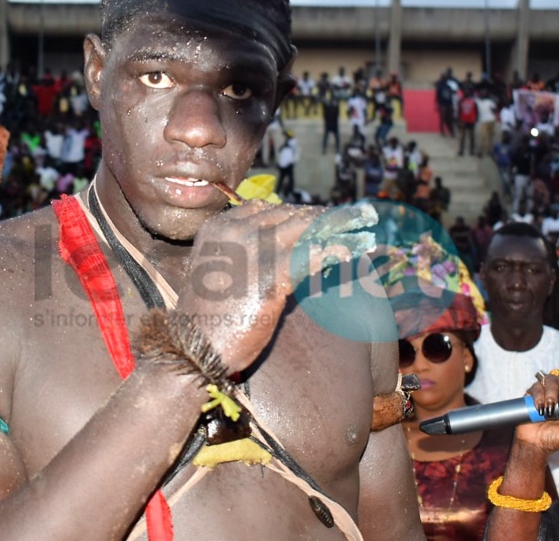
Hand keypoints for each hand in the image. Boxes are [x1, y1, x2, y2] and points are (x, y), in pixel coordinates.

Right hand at [178, 200, 377, 373]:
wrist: (195, 348)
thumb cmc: (210, 319)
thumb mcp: (221, 274)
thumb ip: (246, 255)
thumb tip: (284, 249)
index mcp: (221, 227)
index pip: (268, 209)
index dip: (299, 212)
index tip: (323, 217)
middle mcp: (235, 231)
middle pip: (290, 215)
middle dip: (325, 216)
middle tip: (357, 216)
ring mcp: (252, 251)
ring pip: (305, 230)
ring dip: (339, 227)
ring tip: (364, 227)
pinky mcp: (269, 275)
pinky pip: (311, 255)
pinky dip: (336, 251)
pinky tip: (354, 251)